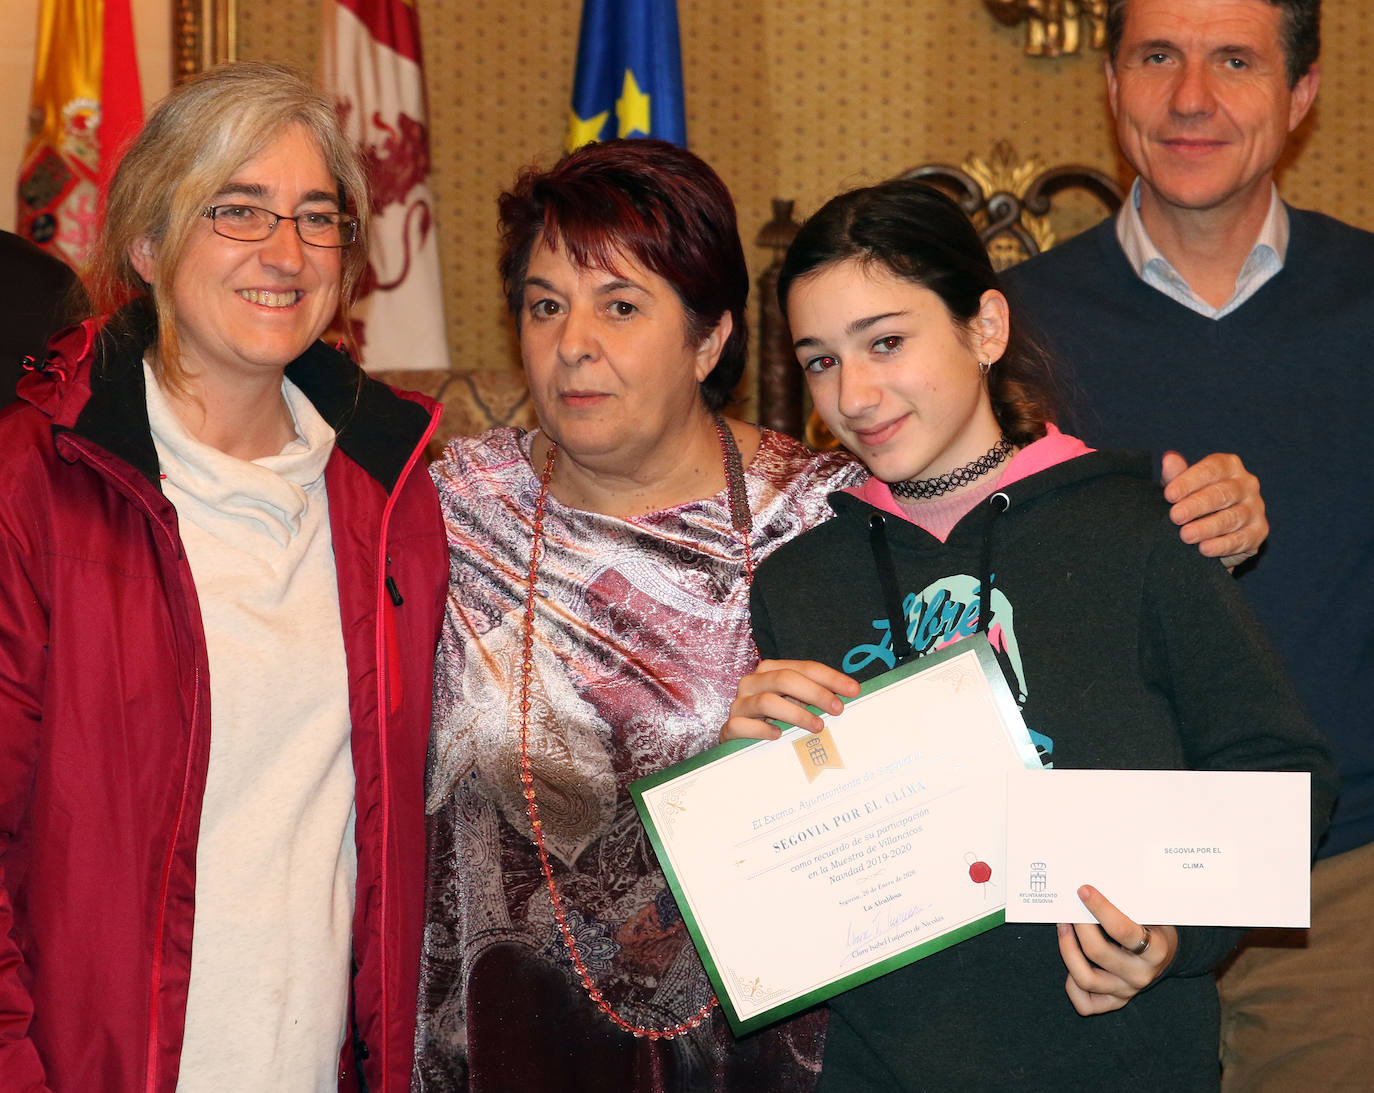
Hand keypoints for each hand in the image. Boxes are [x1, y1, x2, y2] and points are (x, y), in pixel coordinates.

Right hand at [722, 660, 859, 741]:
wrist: (739, 740)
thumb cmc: (773, 720)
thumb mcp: (795, 704)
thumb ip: (813, 698)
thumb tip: (848, 698)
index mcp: (771, 670)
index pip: (804, 667)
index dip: (830, 678)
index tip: (853, 690)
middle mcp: (753, 682)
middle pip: (785, 679)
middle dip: (816, 693)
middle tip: (838, 708)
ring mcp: (740, 704)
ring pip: (767, 701)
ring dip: (796, 714)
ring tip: (818, 726)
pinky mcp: (729, 727)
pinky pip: (744, 726)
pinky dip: (763, 730)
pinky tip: (779, 736)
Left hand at [1057, 885, 1177, 1014]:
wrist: (1168, 954)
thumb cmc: (1153, 926)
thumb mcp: (1150, 913)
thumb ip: (1126, 903)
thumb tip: (1090, 886)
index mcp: (1155, 950)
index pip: (1122, 930)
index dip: (1100, 908)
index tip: (1083, 890)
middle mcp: (1141, 974)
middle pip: (1097, 952)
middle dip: (1078, 926)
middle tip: (1069, 908)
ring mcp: (1126, 991)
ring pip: (1085, 978)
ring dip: (1067, 950)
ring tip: (1063, 928)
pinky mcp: (1115, 1001)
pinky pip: (1085, 1003)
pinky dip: (1072, 985)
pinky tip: (1071, 961)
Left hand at [1160, 451, 1266, 569]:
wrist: (1213, 531)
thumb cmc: (1193, 500)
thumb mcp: (1182, 487)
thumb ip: (1176, 474)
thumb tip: (1169, 458)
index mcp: (1229, 466)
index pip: (1211, 469)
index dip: (1189, 481)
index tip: (1169, 495)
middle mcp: (1247, 484)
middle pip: (1223, 493)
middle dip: (1197, 505)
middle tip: (1175, 516)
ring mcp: (1256, 507)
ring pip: (1233, 517)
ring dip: (1207, 527)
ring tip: (1186, 535)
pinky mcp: (1259, 531)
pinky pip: (1242, 539)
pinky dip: (1222, 545)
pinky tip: (1204, 549)